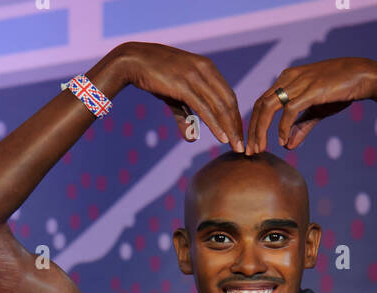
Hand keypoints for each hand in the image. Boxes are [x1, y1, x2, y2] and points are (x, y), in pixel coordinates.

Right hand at [106, 42, 243, 151]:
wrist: (133, 61)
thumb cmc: (154, 76)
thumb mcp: (173, 97)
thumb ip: (185, 117)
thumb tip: (192, 138)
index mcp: (207, 68)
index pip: (228, 95)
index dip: (235, 116)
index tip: (239, 135)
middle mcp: (205, 69)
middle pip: (229, 101)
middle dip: (237, 125)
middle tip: (243, 146)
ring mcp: (195, 76)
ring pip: (219, 106)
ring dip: (230, 129)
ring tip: (236, 147)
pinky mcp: (185, 85)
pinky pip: (205, 108)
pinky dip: (216, 125)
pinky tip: (223, 138)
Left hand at [245, 57, 376, 153]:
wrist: (363, 76)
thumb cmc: (340, 91)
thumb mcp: (316, 111)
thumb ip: (300, 127)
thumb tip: (286, 146)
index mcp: (287, 80)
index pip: (261, 103)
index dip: (253, 125)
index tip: (251, 145)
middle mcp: (288, 78)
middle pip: (260, 105)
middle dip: (252, 130)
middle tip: (249, 152)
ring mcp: (298, 82)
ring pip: (269, 106)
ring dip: (261, 130)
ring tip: (260, 149)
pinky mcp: (310, 90)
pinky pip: (289, 110)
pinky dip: (282, 126)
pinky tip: (280, 141)